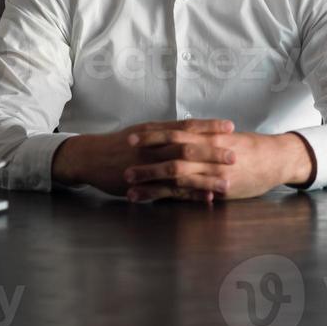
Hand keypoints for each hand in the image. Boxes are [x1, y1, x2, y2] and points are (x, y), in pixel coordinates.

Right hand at [52, 119, 236, 201]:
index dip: (209, 126)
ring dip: (205, 177)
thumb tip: (189, 131)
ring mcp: (148, 166)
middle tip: (235, 155)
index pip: (187, 126)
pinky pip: (170, 191)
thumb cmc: (119, 144)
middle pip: (188, 148)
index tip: (230, 126)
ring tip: (227, 182)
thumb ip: (165, 132)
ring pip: (182, 172)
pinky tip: (206, 199)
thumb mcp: (142, 131)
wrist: (91, 157)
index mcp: (155, 130)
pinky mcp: (144, 185)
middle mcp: (153, 146)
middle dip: (212, 152)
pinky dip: (190, 196)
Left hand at [123, 125, 314, 201]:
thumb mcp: (225, 136)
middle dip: (147, 156)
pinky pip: (190, 194)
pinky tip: (155, 203)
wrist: (275, 159)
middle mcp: (208, 150)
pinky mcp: (217, 188)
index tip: (132, 136)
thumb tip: (181, 133)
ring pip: (176, 174)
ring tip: (130, 186)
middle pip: (172, 150)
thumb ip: (203, 136)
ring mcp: (212, 170)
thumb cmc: (249, 147)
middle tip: (124, 159)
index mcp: (208, 134)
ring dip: (152, 180)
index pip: (175, 131)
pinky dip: (170, 197)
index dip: (153, 134)